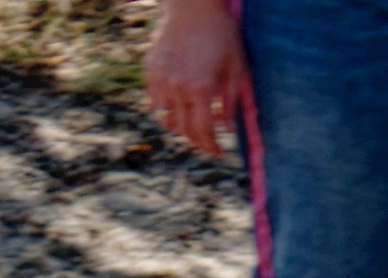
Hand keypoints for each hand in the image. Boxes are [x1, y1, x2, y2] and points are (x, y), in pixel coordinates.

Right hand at [146, 0, 247, 157]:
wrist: (193, 7)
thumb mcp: (236, 68)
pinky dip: (166, 108)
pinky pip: (155, 101)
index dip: (211, 147)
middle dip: (197, 141)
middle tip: (207, 142)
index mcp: (200, 89)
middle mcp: (177, 88)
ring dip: (179, 125)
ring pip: (166, 118)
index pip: (202, 132)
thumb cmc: (221, 34)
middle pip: (183, 130)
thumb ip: (231, 102)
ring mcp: (160, 80)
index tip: (219, 153)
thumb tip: (227, 130)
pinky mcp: (150, 72)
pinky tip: (178, 103)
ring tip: (191, 123)